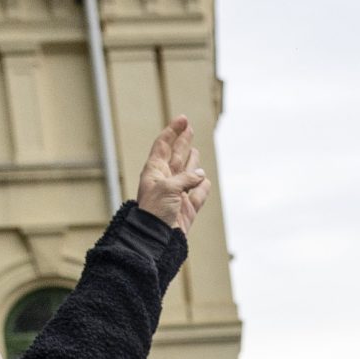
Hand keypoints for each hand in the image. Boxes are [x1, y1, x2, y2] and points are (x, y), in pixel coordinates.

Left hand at [134, 114, 210, 233]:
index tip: (183, 119)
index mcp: (155, 172)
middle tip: (189, 128)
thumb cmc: (155, 212)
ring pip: (187, 174)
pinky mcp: (187, 210)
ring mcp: (177, 196)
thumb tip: (200, 175)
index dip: (173, 131)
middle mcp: (165, 182)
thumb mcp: (168, 188)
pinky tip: (204, 181)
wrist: (157, 239)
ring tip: (195, 151)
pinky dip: (202, 188)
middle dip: (182, 141)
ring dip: (192, 162)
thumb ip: (185, 178)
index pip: (163, 145)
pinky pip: (197, 195)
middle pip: (175, 156)